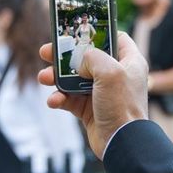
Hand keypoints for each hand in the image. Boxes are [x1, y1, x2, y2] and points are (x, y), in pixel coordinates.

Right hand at [38, 32, 148, 157]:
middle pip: (86, 57)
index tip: (77, 30)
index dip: (97, 32)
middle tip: (46, 52)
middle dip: (64, 56)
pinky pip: (69, 99)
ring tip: (43, 78)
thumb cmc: (122, 106)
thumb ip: (92, 56)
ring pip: (73, 78)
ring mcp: (101, 93)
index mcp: (129, 62)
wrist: (121, 142)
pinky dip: (59, 98)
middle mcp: (116, 75)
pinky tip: (54, 100)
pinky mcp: (89, 109)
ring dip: (55, 78)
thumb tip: (79, 62)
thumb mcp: (110, 71)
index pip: (115, 38)